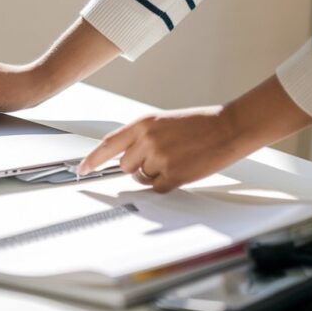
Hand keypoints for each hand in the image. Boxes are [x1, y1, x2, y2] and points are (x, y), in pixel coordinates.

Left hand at [77, 106, 247, 191]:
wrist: (228, 127)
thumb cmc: (200, 124)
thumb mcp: (163, 122)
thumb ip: (142, 137)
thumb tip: (126, 156)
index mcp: (143, 124)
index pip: (107, 144)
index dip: (92, 159)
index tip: (82, 169)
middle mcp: (147, 140)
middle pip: (124, 166)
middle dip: (135, 167)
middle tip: (157, 159)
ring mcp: (160, 158)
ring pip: (141, 178)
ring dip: (153, 175)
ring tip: (175, 160)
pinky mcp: (174, 175)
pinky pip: (158, 188)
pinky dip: (167, 184)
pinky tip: (182, 169)